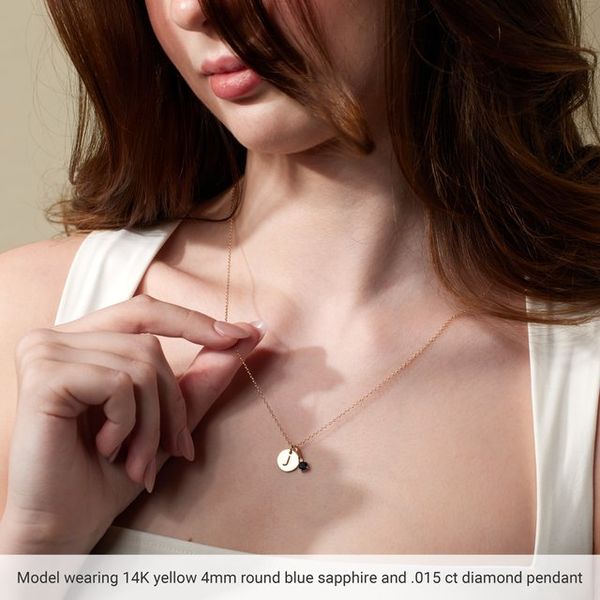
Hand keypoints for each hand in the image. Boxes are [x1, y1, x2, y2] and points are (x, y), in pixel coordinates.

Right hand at [0, 294, 264, 552]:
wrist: (63, 527)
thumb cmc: (108, 474)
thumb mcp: (166, 418)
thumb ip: (201, 375)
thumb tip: (249, 332)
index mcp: (82, 341)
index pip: (145, 312)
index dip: (193, 321)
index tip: (244, 334)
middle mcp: (57, 338)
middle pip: (148, 344)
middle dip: (171, 402)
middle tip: (174, 450)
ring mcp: (45, 352)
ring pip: (139, 365)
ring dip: (151, 424)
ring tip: (136, 461)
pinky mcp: (43, 375)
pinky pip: (119, 384)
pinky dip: (126, 423)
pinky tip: (105, 448)